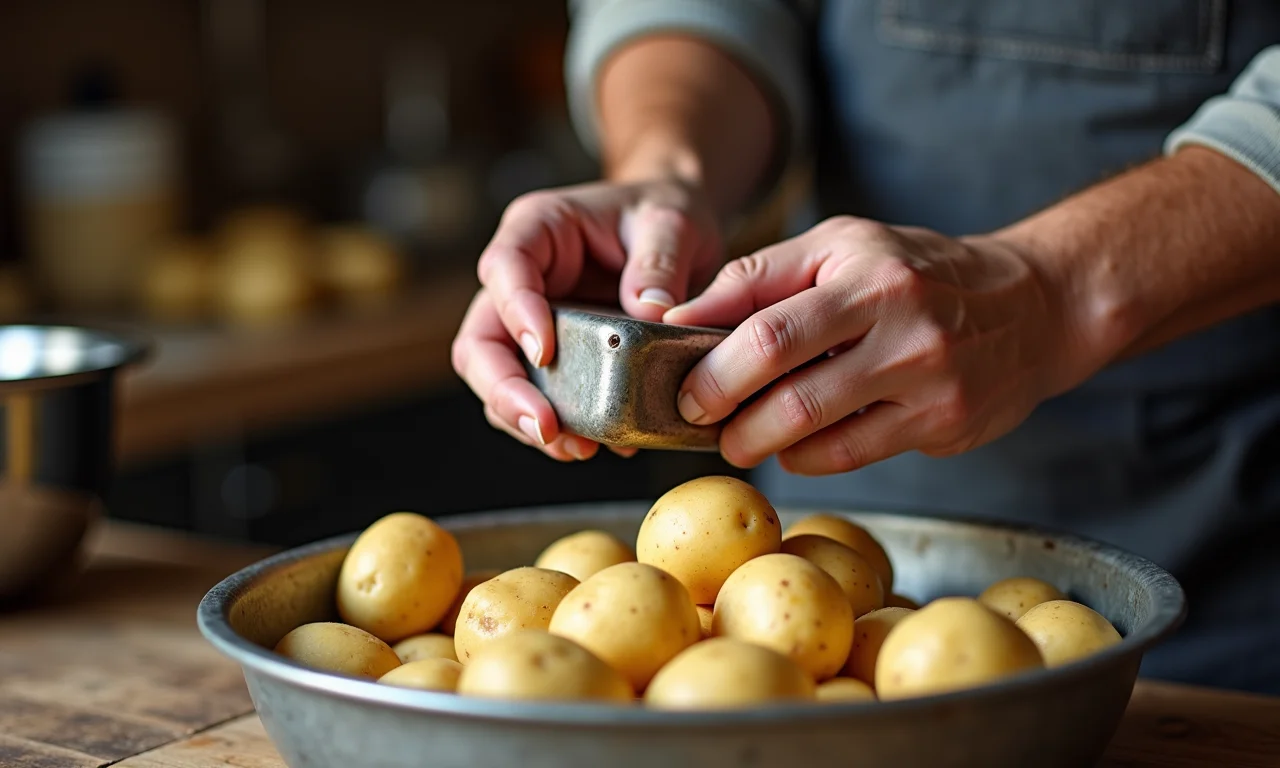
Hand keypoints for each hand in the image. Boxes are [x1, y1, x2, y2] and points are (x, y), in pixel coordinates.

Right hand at [452, 179, 721, 460]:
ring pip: (500, 381)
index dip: (517, 311)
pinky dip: (561, 429)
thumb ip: (660, 261)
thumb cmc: (662, 213)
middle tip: (547, 426)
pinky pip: (540, 400)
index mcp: (537, 229)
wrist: (674, 235)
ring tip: (577, 448)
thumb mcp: (672, 222)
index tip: (545, 351)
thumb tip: (652, 314)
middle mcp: (520, 280)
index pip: (504, 267)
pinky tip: (600, 444)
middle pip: (481, 341)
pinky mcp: (554, 361)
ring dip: (528, 420)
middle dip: (506, 390)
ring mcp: (530, 324)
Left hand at [664, 216, 1082, 474]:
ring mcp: (928, 379)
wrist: (1034, 304)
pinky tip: (793, 446)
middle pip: (787, 386)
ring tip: (739, 438)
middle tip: (699, 421)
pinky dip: (806, 457)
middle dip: (727, 413)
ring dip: (760, 443)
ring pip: (816, 431)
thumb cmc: (918, 271)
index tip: (682, 387)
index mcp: (868, 273)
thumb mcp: (842, 246)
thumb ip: (759, 277)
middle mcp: (902, 324)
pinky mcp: (944, 423)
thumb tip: (677, 319)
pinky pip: (852, 455)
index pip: (768, 329)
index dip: (712, 367)